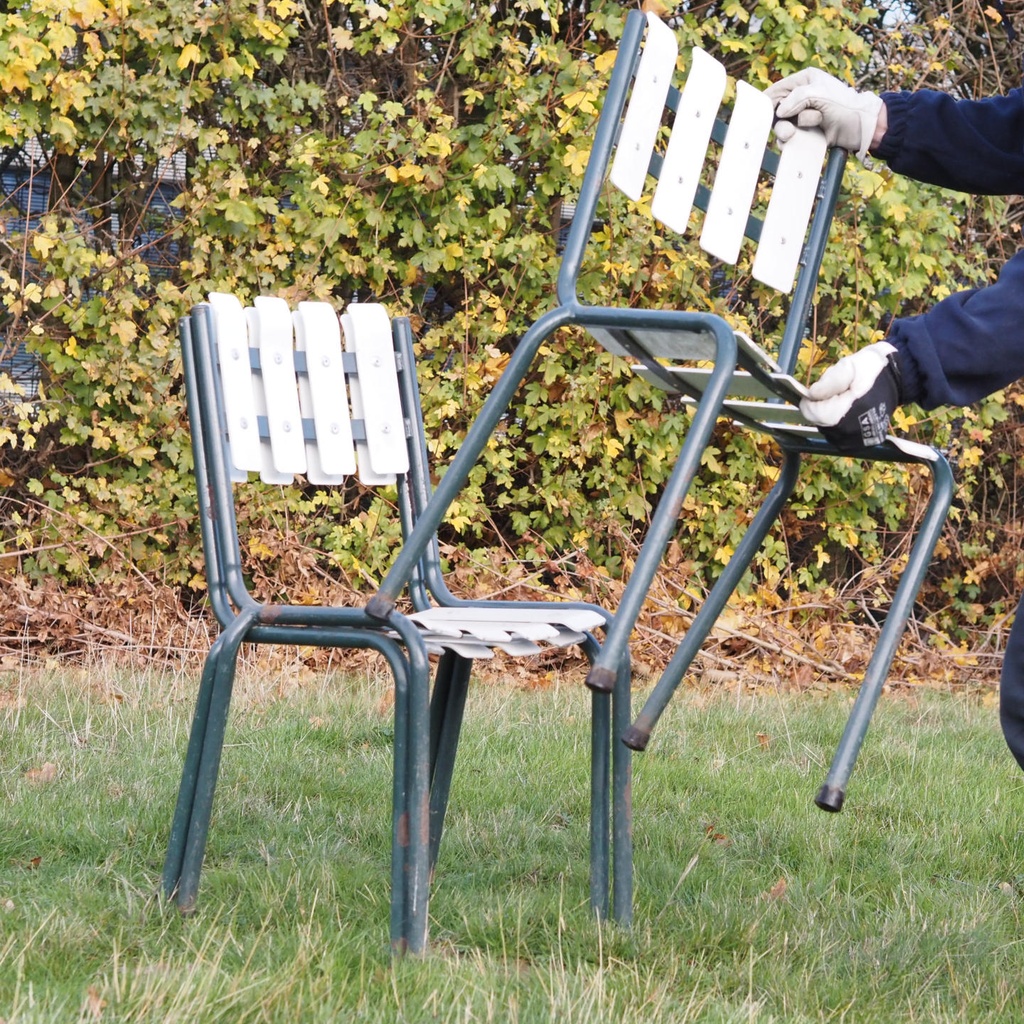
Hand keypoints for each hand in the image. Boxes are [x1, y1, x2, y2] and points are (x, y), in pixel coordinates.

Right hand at [767, 67, 882, 159]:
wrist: (860, 128)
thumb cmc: (844, 105)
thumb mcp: (819, 94)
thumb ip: (797, 98)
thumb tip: (780, 112)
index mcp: (803, 80)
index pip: (777, 90)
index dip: (768, 102)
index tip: (764, 114)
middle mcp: (800, 97)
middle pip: (776, 111)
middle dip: (780, 121)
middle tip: (788, 130)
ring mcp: (802, 116)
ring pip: (781, 126)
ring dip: (788, 131)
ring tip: (797, 134)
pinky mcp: (805, 132)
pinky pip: (788, 139)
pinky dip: (791, 141)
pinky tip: (798, 140)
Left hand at [800, 342, 903, 449]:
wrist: (899, 376)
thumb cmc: (872, 369)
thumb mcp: (848, 367)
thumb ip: (828, 382)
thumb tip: (811, 395)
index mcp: (843, 415)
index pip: (810, 413)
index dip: (813, 399)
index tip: (827, 388)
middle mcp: (848, 433)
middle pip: (819, 422)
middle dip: (824, 406)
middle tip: (842, 392)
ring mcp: (856, 441)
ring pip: (828, 429)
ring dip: (833, 415)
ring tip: (849, 401)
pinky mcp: (863, 443)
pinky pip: (841, 437)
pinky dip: (842, 425)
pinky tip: (853, 412)